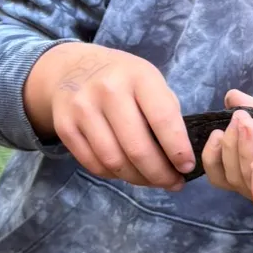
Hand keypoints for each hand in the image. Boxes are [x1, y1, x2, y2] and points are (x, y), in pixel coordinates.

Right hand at [23, 42, 195, 188]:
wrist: (72, 68)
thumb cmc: (122, 77)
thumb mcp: (149, 79)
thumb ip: (165, 111)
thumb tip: (180, 157)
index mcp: (139, 76)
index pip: (163, 119)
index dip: (178, 149)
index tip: (187, 167)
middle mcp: (109, 91)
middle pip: (137, 148)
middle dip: (160, 174)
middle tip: (173, 183)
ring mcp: (83, 109)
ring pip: (114, 161)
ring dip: (138, 179)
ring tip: (153, 181)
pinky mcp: (64, 127)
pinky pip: (93, 164)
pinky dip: (114, 175)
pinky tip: (127, 173)